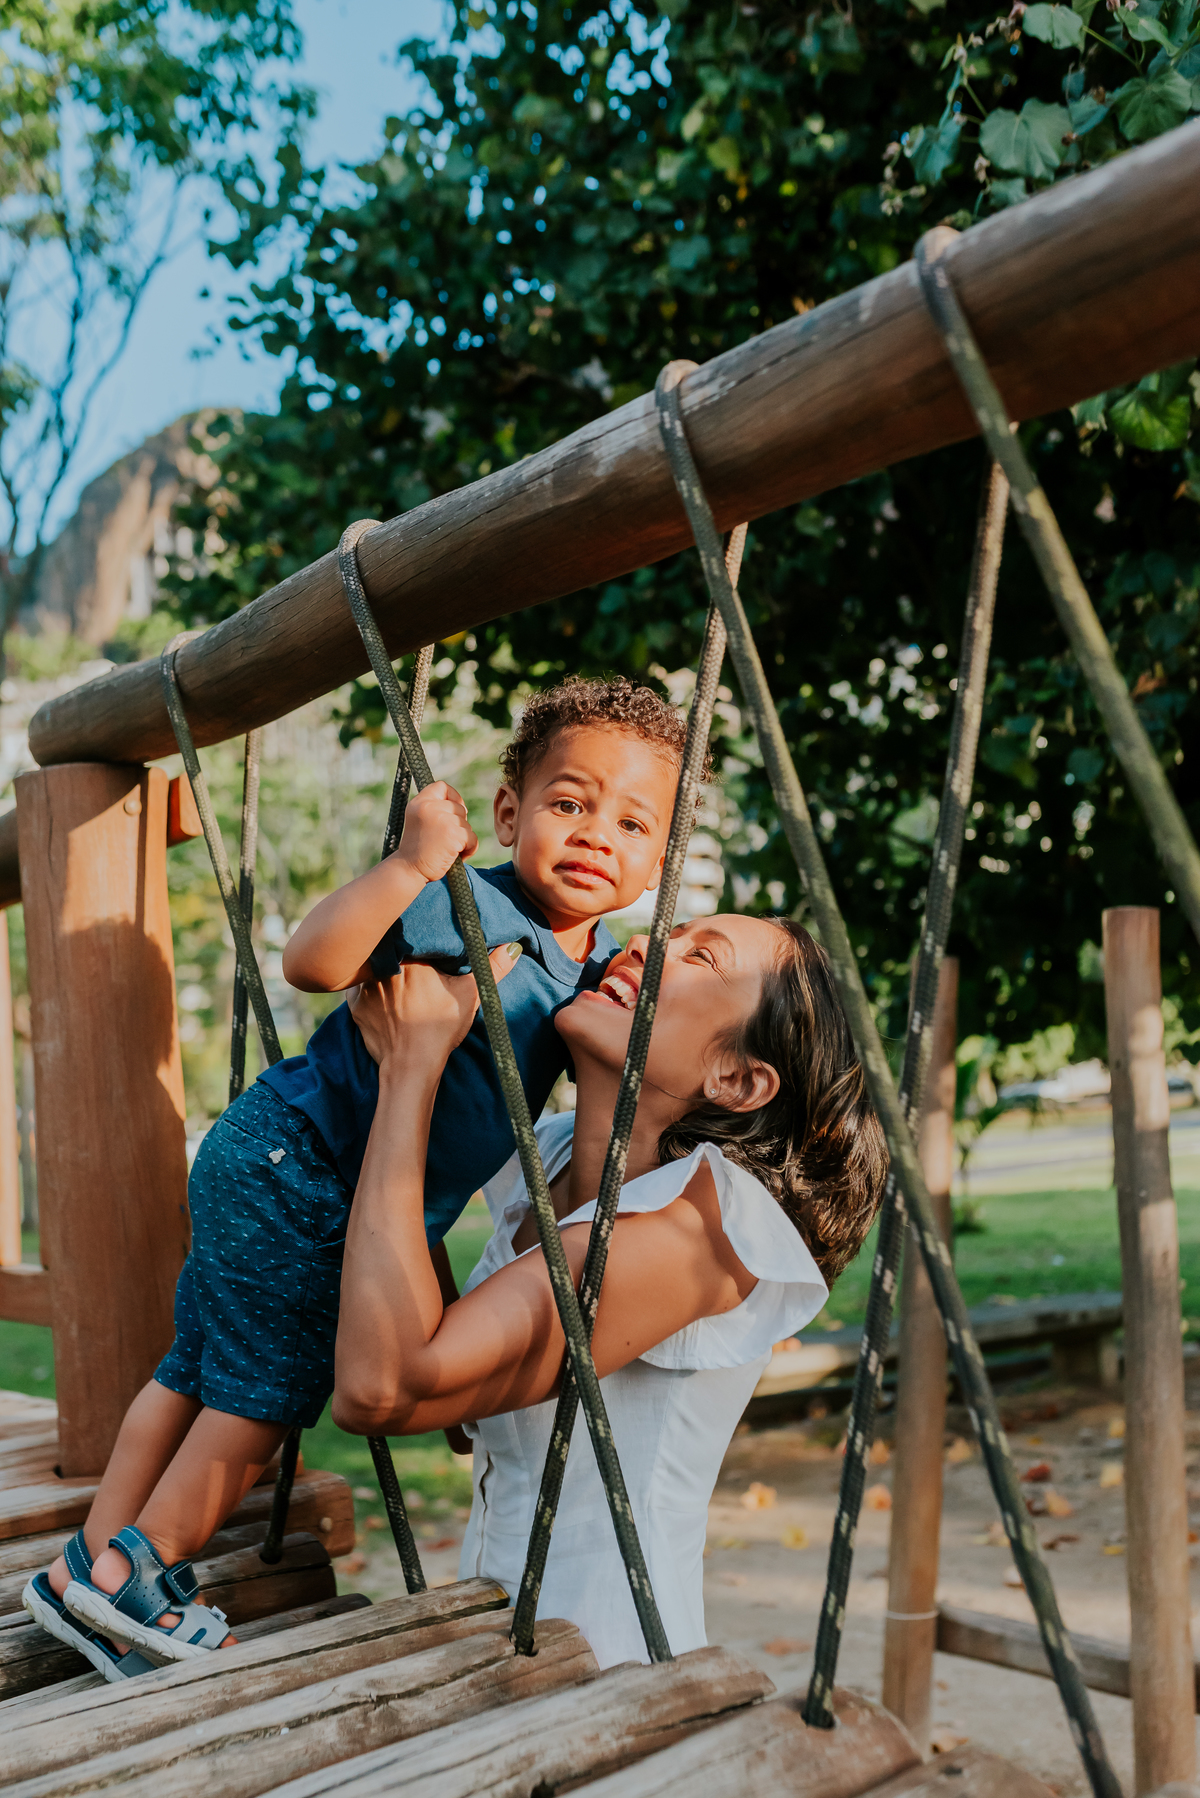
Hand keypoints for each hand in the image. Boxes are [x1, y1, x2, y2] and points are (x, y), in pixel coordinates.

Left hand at [349, 942, 519, 1072]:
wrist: (410, 1066)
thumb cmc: (441, 1029)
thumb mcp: (471, 994)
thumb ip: (491, 967)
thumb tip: (513, 947)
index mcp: (410, 956)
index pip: (414, 934)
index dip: (422, 934)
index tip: (429, 944)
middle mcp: (382, 965)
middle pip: (392, 947)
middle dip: (402, 950)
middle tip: (415, 958)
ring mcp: (364, 985)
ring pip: (374, 965)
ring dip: (384, 967)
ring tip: (399, 976)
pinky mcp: (354, 1003)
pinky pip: (360, 985)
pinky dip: (371, 987)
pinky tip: (384, 994)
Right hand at [394, 782, 477, 883]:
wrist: (409, 870)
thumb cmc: (417, 850)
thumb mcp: (420, 821)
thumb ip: (435, 809)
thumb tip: (461, 805)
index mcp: (419, 802)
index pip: (442, 786)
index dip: (453, 797)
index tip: (452, 813)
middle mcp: (429, 807)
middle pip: (459, 807)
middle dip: (458, 824)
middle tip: (445, 840)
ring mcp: (442, 819)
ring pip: (466, 824)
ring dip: (462, 839)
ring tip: (447, 850)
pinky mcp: (453, 833)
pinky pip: (472, 838)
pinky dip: (469, 849)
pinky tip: (455, 856)